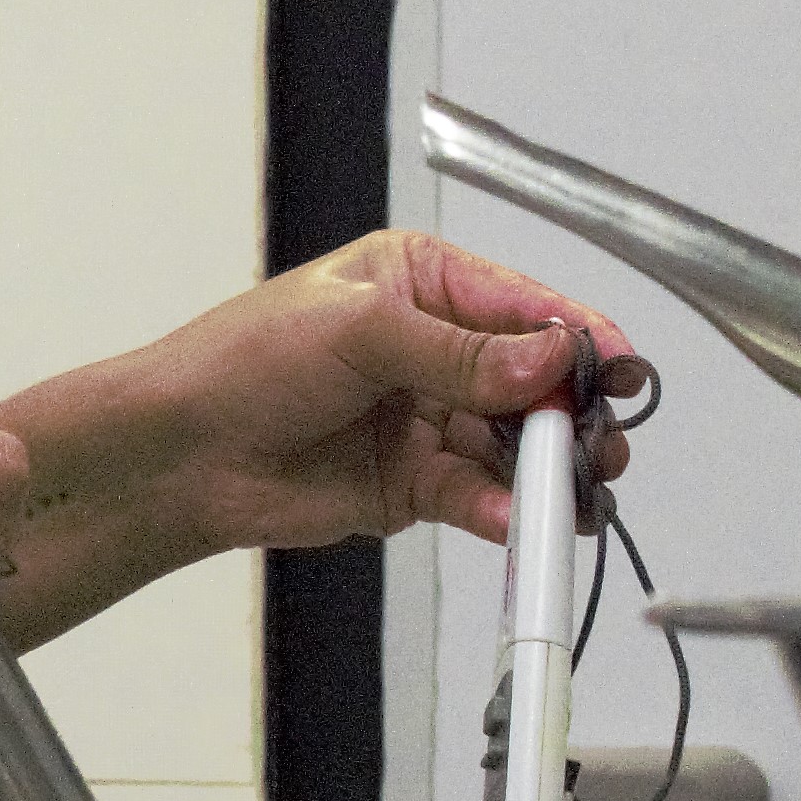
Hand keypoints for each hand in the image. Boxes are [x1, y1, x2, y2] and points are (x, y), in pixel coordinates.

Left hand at [0, 236, 635, 647]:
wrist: (180, 453)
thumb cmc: (241, 362)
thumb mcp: (355, 332)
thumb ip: (456, 353)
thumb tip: (544, 361)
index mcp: (425, 281)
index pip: (526, 306)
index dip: (579, 339)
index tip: (620, 372)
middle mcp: (437, 347)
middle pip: (535, 382)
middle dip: (571, 415)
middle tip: (598, 446)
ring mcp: (429, 417)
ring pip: (515, 445)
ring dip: (546, 471)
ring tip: (571, 493)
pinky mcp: (415, 483)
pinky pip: (478, 495)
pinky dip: (503, 509)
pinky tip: (516, 518)